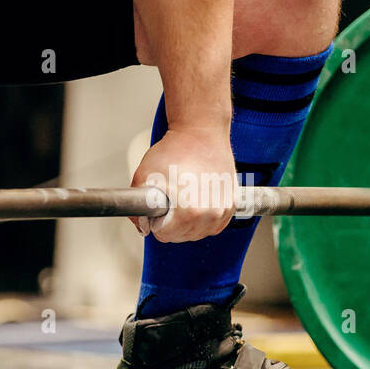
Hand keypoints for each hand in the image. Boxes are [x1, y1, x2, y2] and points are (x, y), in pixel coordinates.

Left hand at [131, 126, 235, 242]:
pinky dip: (205, 218)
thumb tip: (143, 226)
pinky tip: (198, 200)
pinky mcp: (232, 204)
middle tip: (172, 197)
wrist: (201, 132)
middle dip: (173, 222)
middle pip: (182, 236)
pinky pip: (214, 225)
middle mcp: (210, 214)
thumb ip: (137, 208)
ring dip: (189, 222)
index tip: (160, 203)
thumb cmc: (175, 150)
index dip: (157, 220)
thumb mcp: (144, 176)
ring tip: (185, 197)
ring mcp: (224, 210)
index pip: (165, 235)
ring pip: (199, 233)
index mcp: (189, 212)